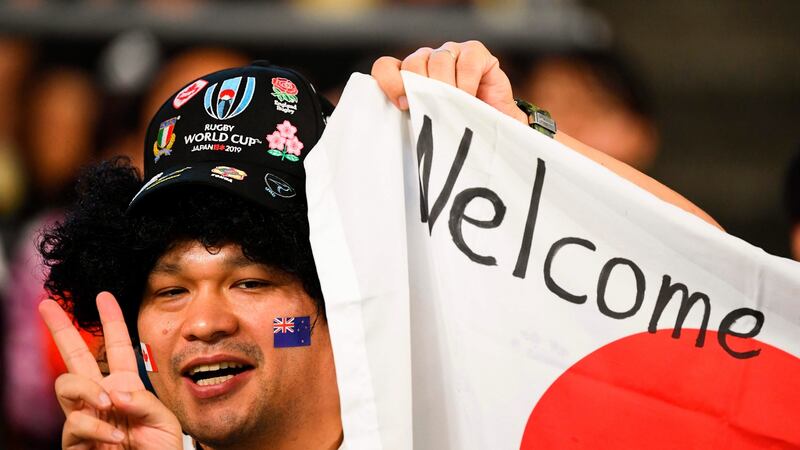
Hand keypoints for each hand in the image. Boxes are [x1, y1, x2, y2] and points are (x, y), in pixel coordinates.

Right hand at [40, 292, 181, 448]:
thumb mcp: (164, 421)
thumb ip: (144, 402)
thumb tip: (114, 391)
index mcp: (125, 387)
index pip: (116, 348)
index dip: (111, 321)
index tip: (104, 296)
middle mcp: (101, 398)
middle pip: (75, 356)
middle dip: (61, 329)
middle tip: (46, 305)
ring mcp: (85, 418)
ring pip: (67, 384)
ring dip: (87, 390)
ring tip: (109, 406)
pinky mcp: (75, 441)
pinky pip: (75, 422)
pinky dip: (96, 427)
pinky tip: (114, 437)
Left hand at [371, 40, 527, 124]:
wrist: (495, 134)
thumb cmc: (459, 130)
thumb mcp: (429, 126)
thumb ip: (411, 114)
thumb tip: (396, 112)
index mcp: (410, 76)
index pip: (386, 67)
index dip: (390, 82)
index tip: (403, 105)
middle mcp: (428, 61)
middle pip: (413, 62)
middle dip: (422, 89)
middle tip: (432, 111)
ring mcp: (452, 53)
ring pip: (439, 59)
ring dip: (446, 88)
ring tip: (453, 109)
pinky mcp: (476, 53)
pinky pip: (466, 60)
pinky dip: (466, 82)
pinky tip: (469, 99)